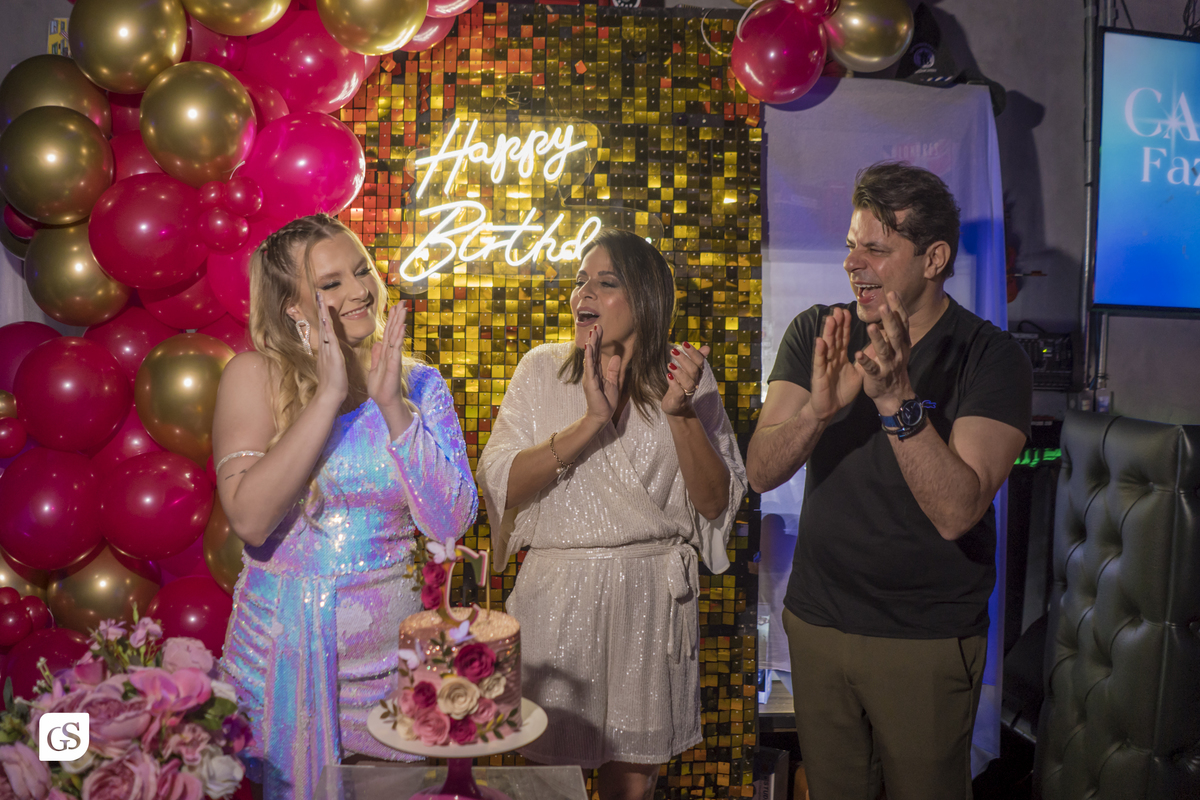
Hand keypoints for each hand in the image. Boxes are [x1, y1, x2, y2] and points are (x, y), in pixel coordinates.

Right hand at [314, 290, 348, 404]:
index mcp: (327, 348)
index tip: (322, 300)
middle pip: (322, 323)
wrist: (330, 395)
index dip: (324, 314)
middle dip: (320, 308)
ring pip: (325, 328)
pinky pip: (329, 340)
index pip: (326, 327)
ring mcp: (327, 351)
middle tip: (318, 293)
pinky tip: (325, 319)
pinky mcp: (332, 356)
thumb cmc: (334, 382)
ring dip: (322, 313)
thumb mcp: (334, 364)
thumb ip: (332, 355)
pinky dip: (327, 329)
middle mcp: (325, 347)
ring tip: (320, 299)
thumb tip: (332, 349)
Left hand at [368, 298, 407, 413]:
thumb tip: (378, 344)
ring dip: (400, 322)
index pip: (389, 333)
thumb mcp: (375, 368)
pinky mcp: (394, 364)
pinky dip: (399, 337)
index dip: (392, 320)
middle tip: (403, 302)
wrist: (384, 401)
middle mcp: (392, 353)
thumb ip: (377, 355)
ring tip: (404, 309)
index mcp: (386, 353)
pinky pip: (396, 348)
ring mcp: (394, 358)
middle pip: (395, 331)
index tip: (395, 307)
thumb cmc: (381, 387)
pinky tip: (402, 327)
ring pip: (397, 336)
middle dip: (398, 316)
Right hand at [582, 324, 622, 423]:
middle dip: (595, 339)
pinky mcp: (589, 382)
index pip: (597, 353)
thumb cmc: (606, 401)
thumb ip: (613, 369)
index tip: (599, 329)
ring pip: (590, 357)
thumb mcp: (613, 382)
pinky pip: (589, 367)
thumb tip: (616, 356)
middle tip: (596, 326)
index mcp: (596, 372)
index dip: (598, 342)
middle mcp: (591, 372)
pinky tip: (589, 348)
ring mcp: (589, 377)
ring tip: (592, 333)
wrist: (601, 415)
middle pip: (593, 353)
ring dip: (591, 345)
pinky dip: (589, 357)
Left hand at [662, 341, 709, 416]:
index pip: (699, 362)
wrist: (677, 409)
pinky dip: (674, 384)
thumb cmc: (681, 387)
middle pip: (694, 371)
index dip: (693, 353)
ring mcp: (687, 393)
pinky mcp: (678, 401)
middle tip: (673, 351)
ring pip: (688, 382)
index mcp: (697, 375)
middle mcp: (694, 383)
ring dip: (679, 372)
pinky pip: (679, 393)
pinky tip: (668, 376)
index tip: (684, 343)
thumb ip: (695, 360)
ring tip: (670, 364)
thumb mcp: (687, 372)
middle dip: (685, 360)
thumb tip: (707, 348)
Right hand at [809, 307, 862, 421]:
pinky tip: (820, 341)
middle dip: (837, 324)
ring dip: (828, 333)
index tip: (848, 312)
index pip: (843, 338)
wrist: (829, 408)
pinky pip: (820, 362)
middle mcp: (831, 358)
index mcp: (840, 357)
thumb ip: (864, 360)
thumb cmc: (842, 391)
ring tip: (831, 319)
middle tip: (839, 309)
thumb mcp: (858, 374)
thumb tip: (876, 348)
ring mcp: (824, 365)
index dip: (845, 325)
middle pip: (835, 338)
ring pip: (827, 346)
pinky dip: (820, 351)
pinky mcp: (819, 375)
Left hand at [854, 291, 913, 410]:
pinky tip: (857, 354)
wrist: (893, 394)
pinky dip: (865, 361)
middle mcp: (898, 352)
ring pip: (883, 350)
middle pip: (894, 334)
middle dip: (889, 320)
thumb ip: (895, 329)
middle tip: (884, 306)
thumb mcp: (898, 346)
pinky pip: (872, 368)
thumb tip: (893, 307)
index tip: (892, 293)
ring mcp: (889, 365)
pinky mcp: (878, 377)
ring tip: (870, 327)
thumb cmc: (893, 365)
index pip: (902, 322)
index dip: (898, 308)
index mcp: (902, 343)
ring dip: (877, 339)